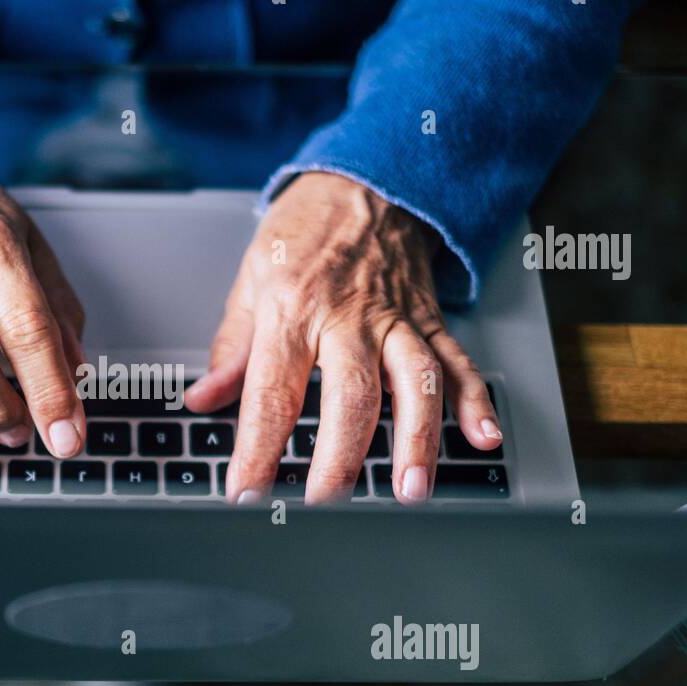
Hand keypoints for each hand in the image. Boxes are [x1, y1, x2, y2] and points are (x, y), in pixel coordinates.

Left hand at [184, 173, 501, 505]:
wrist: (365, 178)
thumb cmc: (303, 231)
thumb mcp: (251, 280)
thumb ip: (231, 348)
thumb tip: (203, 400)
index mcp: (292, 311)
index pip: (271, 393)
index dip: (257, 449)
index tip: (246, 494)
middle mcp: (348, 318)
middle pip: (350, 395)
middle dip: (339, 458)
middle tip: (326, 507)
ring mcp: (396, 320)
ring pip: (414, 382)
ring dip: (417, 440)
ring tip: (411, 490)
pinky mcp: (430, 320)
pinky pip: (458, 362)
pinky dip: (475, 401)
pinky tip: (483, 439)